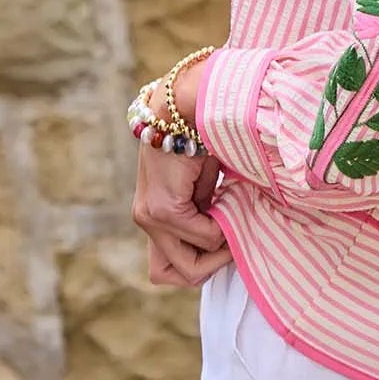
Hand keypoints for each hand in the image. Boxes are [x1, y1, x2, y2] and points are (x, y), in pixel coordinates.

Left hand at [131, 58, 231, 286]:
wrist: (189, 105)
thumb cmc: (201, 138)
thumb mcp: (203, 185)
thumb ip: (206, 212)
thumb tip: (226, 238)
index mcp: (153, 214)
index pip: (165, 267)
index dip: (199, 262)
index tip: (222, 239)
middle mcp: (145, 219)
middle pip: (172, 274)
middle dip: (209, 267)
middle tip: (232, 240)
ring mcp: (150, 217)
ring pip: (188, 265)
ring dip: (219, 250)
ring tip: (234, 221)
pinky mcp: (163, 209)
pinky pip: (202, 236)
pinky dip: (223, 228)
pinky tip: (231, 202)